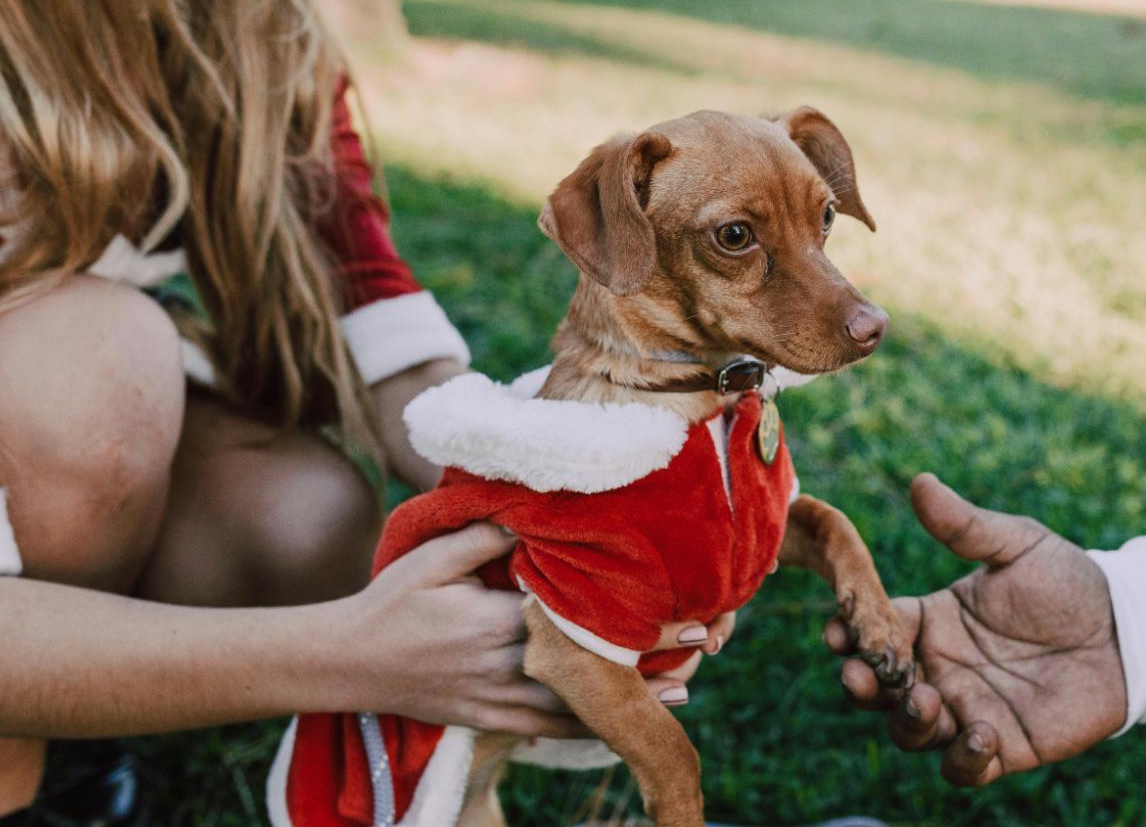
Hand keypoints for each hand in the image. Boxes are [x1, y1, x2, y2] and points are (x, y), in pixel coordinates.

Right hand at [335, 524, 731, 733]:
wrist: (345, 663)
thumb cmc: (391, 600)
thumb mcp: (435, 555)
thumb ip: (491, 537)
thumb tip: (543, 516)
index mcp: (496, 619)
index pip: (578, 617)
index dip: (632, 617)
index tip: (680, 610)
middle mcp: (504, 664)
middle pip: (588, 664)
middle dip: (646, 660)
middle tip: (701, 648)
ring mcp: (497, 699)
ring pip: (576, 704)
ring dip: (627, 698)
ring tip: (681, 690)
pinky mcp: (488, 719)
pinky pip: (547, 728)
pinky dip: (587, 725)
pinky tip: (623, 723)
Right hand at [826, 473, 1126, 785]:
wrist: (1130, 629)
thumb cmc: (1069, 582)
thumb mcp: (1016, 544)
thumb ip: (965, 524)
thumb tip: (919, 481)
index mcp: (932, 622)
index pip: (875, 631)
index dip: (849, 633)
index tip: (836, 630)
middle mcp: (940, 669)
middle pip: (879, 690)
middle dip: (862, 686)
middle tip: (863, 676)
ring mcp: (967, 710)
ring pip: (911, 732)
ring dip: (908, 722)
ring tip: (928, 702)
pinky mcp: (1004, 746)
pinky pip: (965, 768)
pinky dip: (962, 760)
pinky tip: (981, 734)